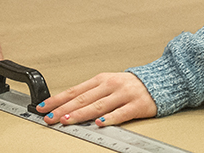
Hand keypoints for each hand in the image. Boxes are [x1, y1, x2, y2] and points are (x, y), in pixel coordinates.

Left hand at [35, 72, 156, 126]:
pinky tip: (100, 123)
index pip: (75, 90)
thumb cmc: (130, 86)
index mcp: (101, 80)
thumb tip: (67, 106)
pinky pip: (122, 113)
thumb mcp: (108, 84)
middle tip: (50, 117)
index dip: (58, 99)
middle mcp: (111, 85)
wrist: (160, 81)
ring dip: (81, 113)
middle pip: (83, 98)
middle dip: (64, 109)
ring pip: (98, 105)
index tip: (44, 107)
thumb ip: (91, 94)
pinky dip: (110, 118)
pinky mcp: (137, 105)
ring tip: (67, 119)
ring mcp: (124, 94)